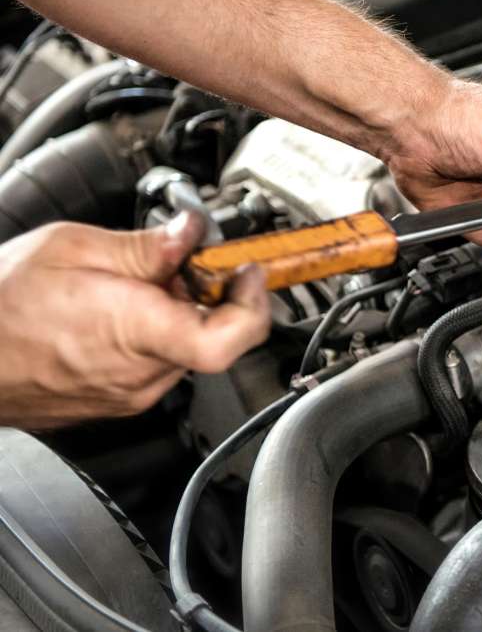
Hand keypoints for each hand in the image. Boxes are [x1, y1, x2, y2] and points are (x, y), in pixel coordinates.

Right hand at [0, 213, 269, 428]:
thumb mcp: (71, 247)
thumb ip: (145, 245)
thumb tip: (192, 234)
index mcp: (138, 330)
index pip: (234, 337)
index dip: (255, 302)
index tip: (247, 270)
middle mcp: (141, 373)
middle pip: (213, 336)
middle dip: (210, 295)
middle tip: (183, 262)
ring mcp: (127, 394)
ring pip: (184, 350)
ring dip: (179, 314)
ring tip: (136, 283)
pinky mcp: (113, 402)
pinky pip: (155, 365)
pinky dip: (154, 335)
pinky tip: (117, 311)